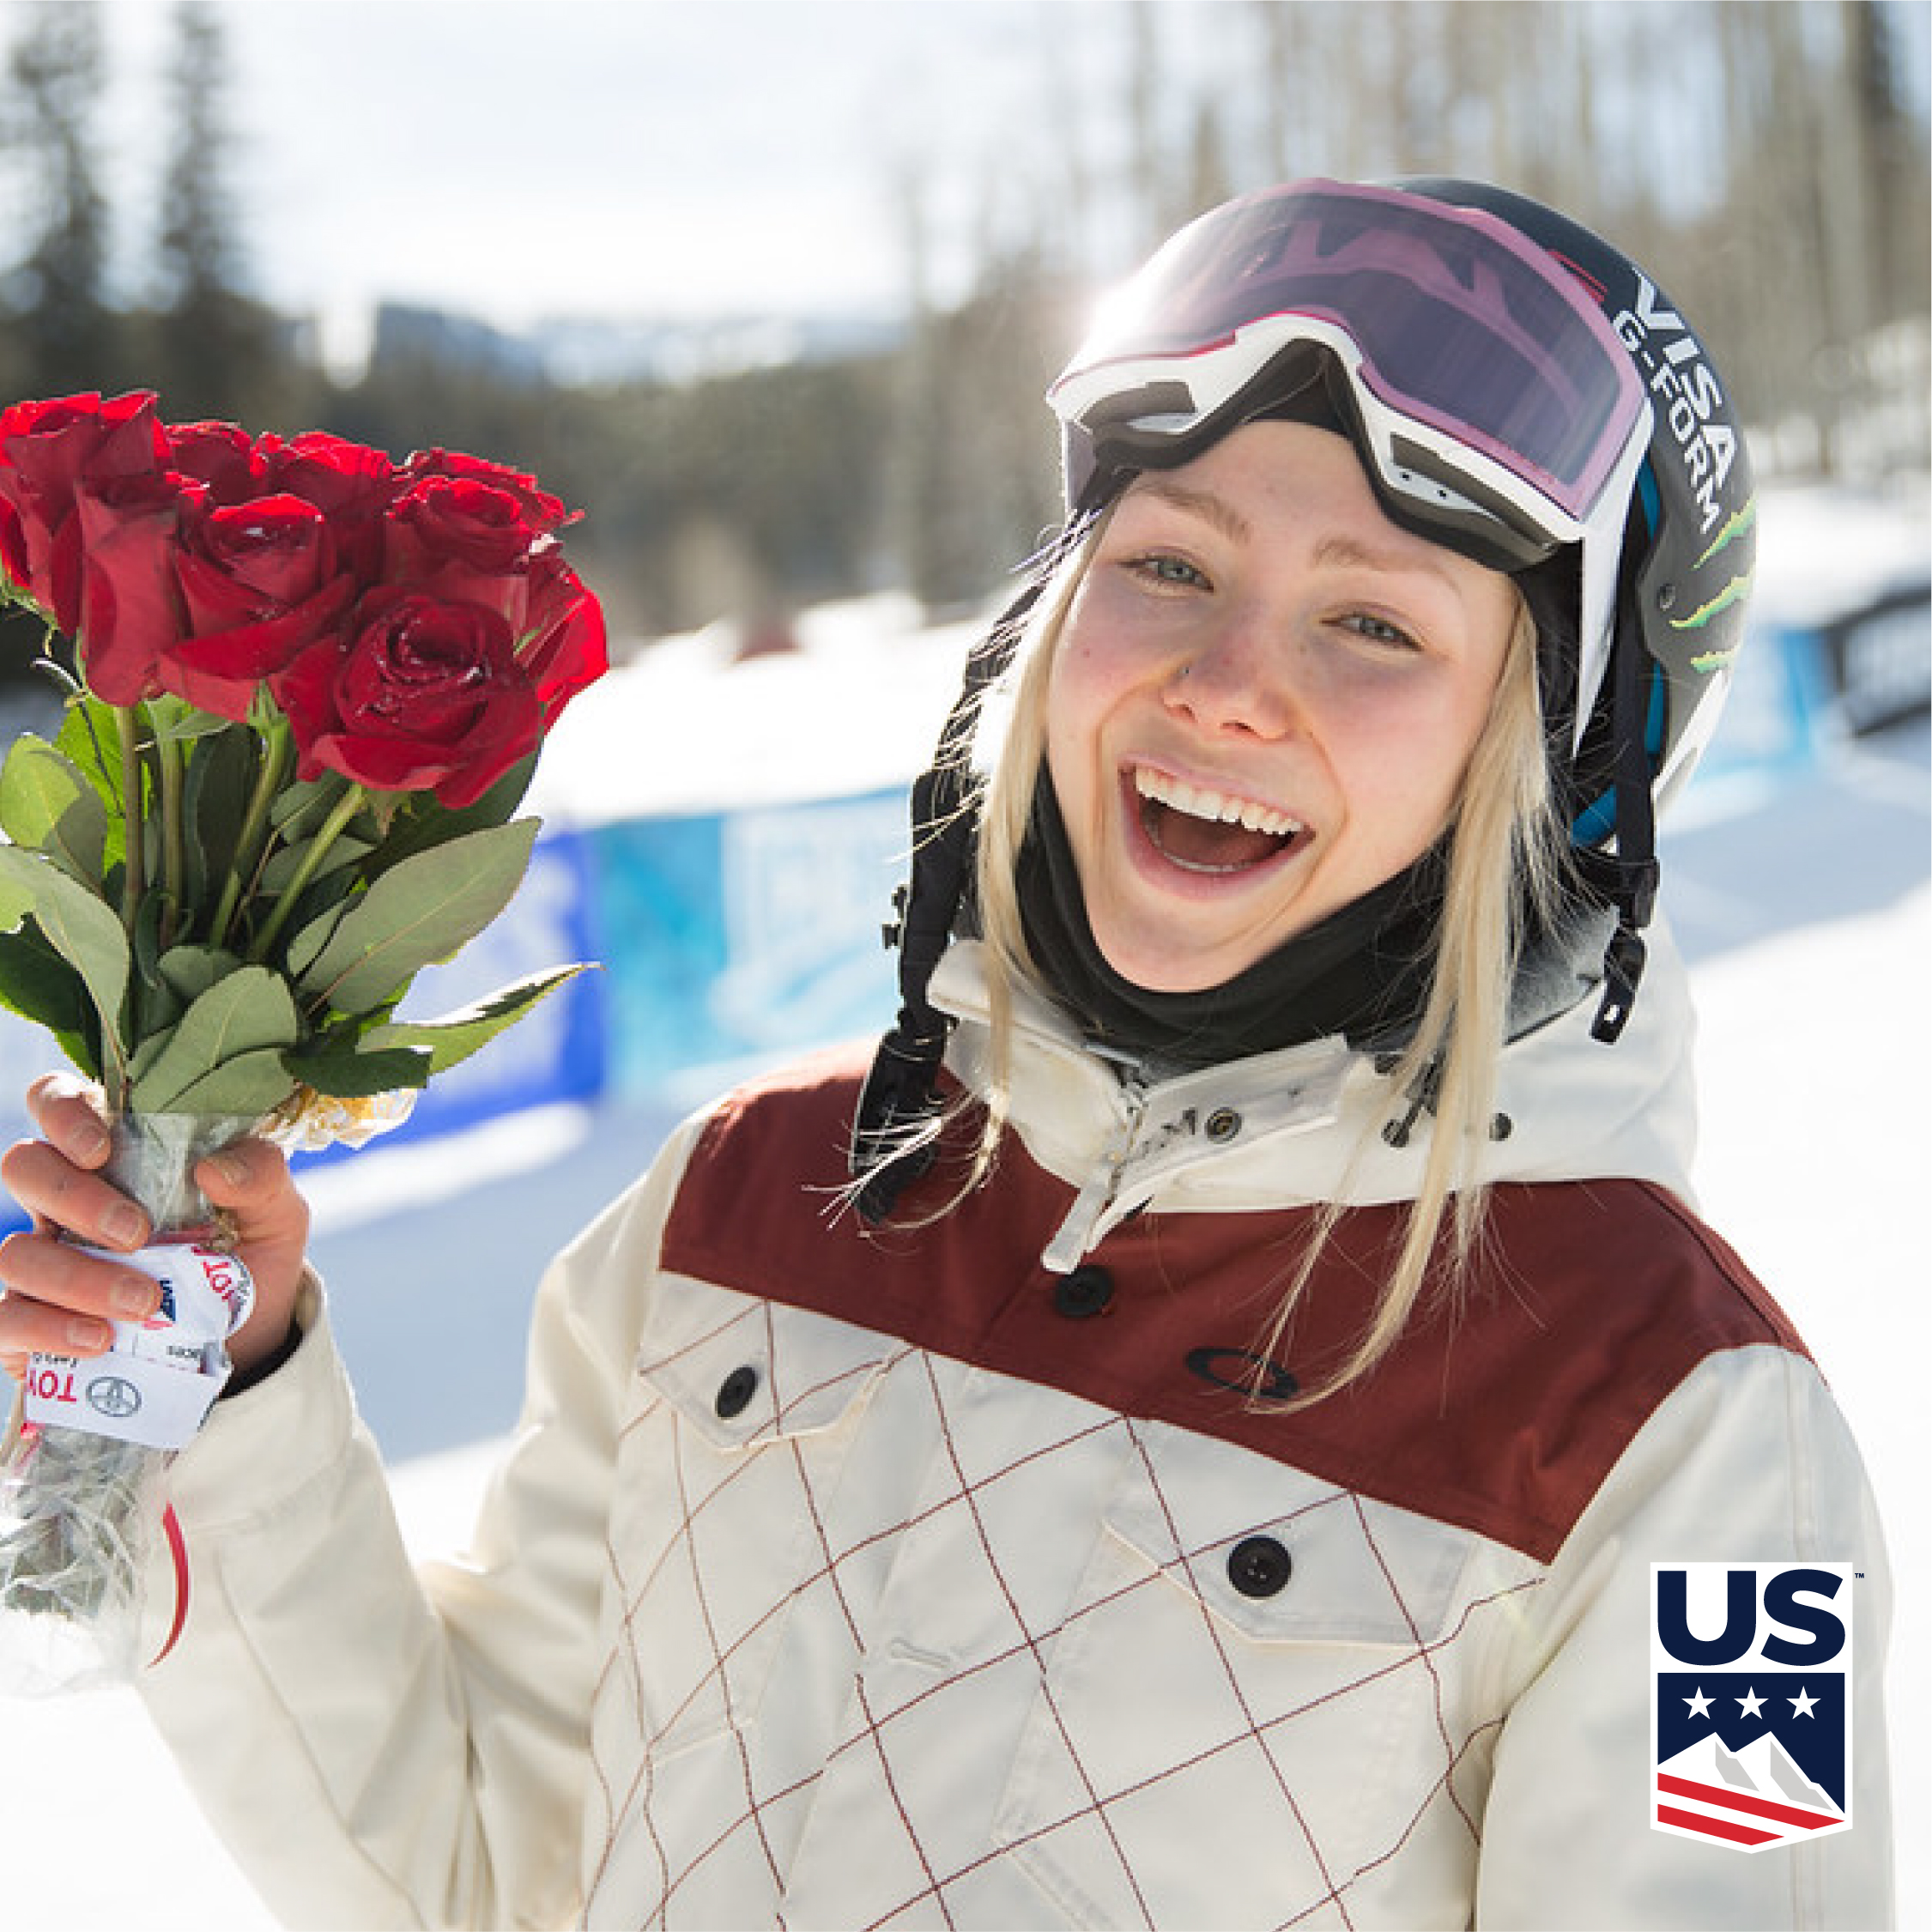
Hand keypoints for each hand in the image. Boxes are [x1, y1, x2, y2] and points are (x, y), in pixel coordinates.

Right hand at [0, 1074, 311, 1384]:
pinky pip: (8, 1320)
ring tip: (146, 1302)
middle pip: (23, 1166)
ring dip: (77, 1277)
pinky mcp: (32, 1323)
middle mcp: (67, 1199)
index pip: (57, 1101)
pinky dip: (51, 1330)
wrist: (244, 1341)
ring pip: (15, 1252)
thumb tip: (215, 1169)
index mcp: (118, 1153)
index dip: (61, 1112)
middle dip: (73, 1197)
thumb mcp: (274, 1212)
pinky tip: (100, 1338)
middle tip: (137, 1233)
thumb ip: (261, 1175)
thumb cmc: (246, 1256)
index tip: (101, 1148)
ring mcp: (44, 1259)